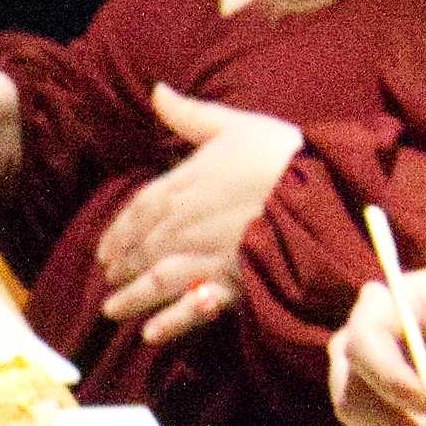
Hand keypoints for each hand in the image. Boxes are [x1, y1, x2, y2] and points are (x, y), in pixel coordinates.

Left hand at [83, 86, 302, 344]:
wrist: (320, 188)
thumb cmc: (281, 153)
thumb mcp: (234, 123)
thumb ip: (190, 115)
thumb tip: (156, 90)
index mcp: (183, 185)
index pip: (138, 211)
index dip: (118, 232)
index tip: (104, 250)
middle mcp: (185, 223)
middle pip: (142, 248)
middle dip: (122, 265)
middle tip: (109, 278)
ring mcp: (205, 254)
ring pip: (156, 280)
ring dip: (132, 297)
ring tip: (113, 311)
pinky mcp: (231, 280)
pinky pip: (192, 305)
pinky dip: (170, 321)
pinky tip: (150, 334)